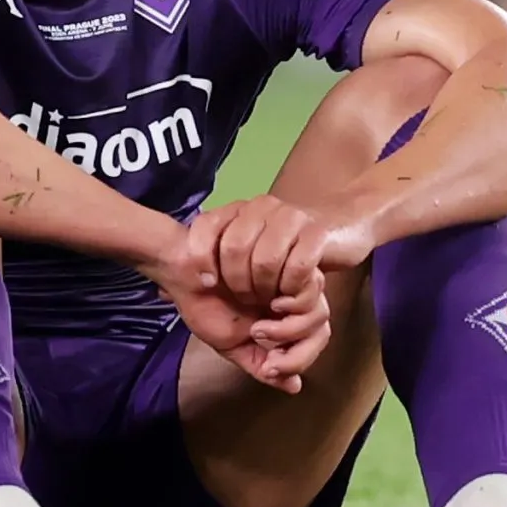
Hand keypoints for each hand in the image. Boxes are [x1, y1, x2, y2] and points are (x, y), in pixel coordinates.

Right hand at [138, 225, 327, 394]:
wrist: (184, 273)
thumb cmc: (205, 304)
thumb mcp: (233, 344)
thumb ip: (260, 364)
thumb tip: (294, 387)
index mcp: (283, 316)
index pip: (313, 340)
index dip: (298, 360)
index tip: (269, 368)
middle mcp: (292, 296)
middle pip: (320, 326)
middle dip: (296, 349)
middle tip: (264, 349)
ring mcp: (290, 277)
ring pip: (318, 310)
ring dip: (289, 329)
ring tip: (257, 329)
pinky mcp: (286, 259)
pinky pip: (309, 286)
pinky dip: (291, 305)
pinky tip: (267, 308)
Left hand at [191, 195, 373, 311]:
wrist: (345, 224)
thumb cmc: (288, 249)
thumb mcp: (247, 254)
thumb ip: (211, 268)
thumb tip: (162, 290)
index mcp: (239, 210)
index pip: (205, 226)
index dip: (199, 256)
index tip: (205, 284)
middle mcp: (261, 207)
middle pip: (234, 248)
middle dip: (237, 282)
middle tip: (246, 299)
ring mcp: (290, 217)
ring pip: (265, 260)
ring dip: (265, 289)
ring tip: (268, 300)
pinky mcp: (317, 234)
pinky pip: (297, 266)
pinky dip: (291, 288)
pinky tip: (288, 295)